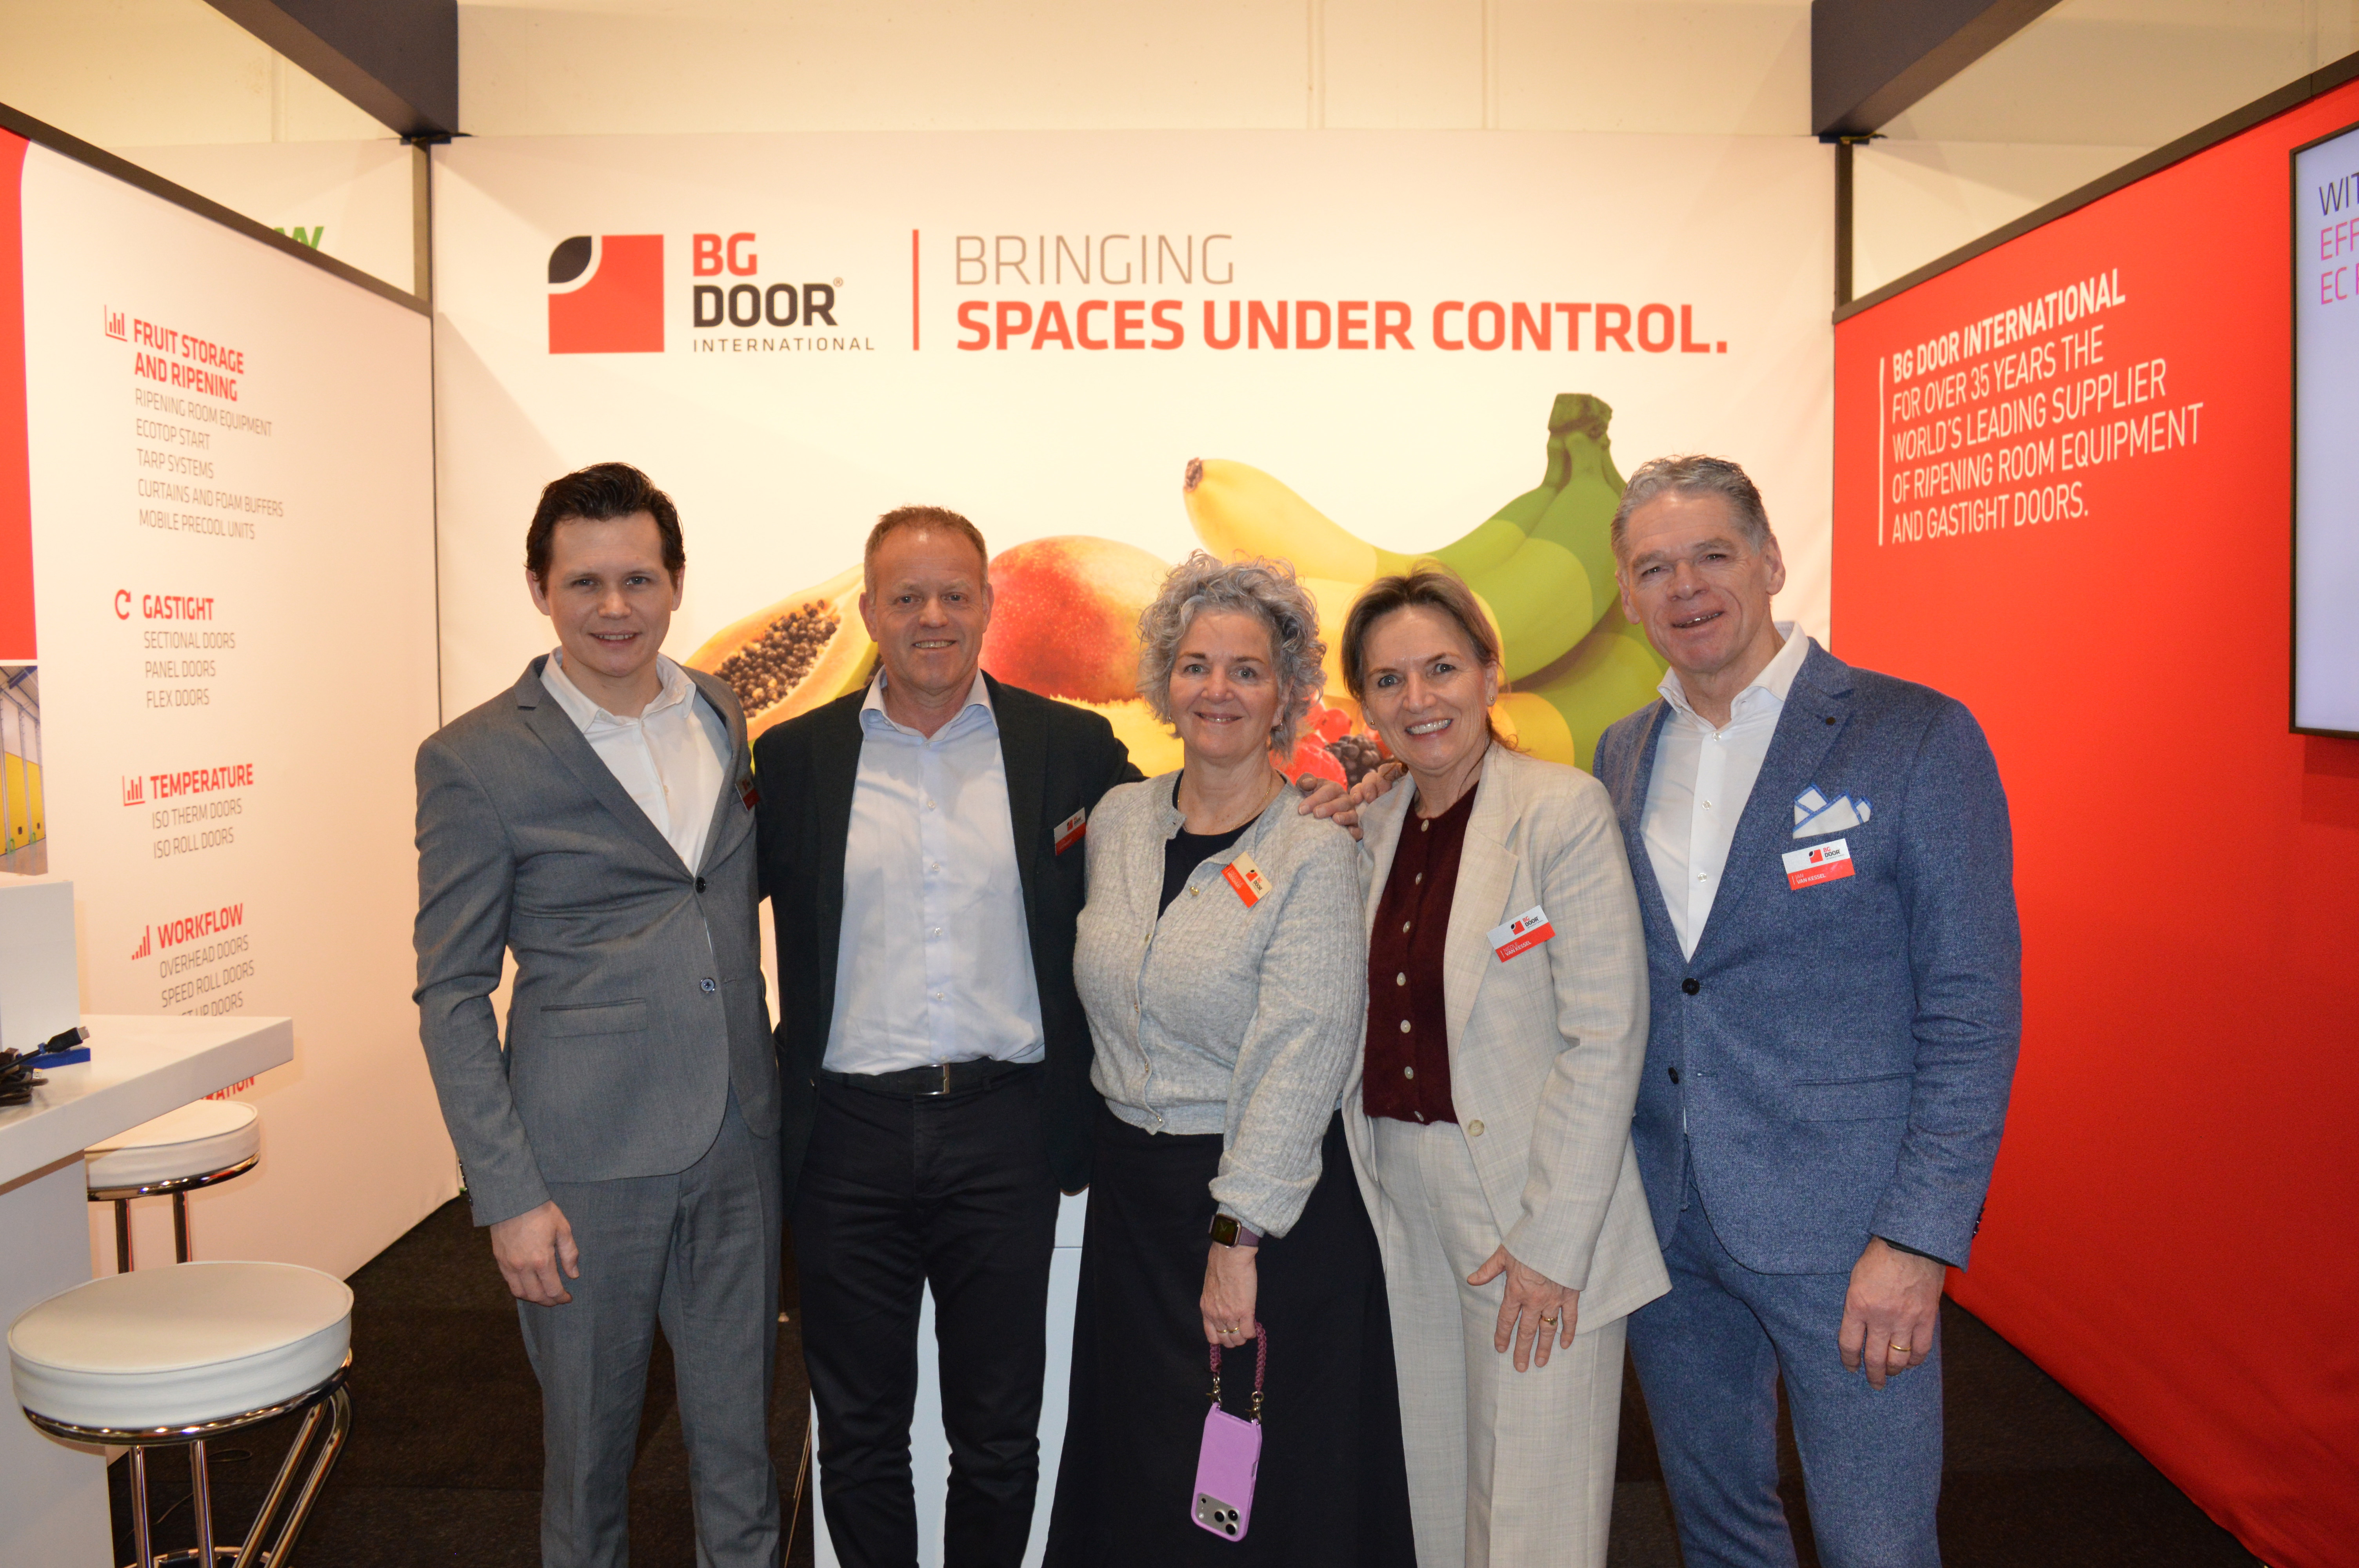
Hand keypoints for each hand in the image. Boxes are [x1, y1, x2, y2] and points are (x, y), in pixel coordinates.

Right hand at [490, 1200, 579, 1305]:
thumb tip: (573, 1274)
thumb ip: (569, 1254)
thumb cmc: (541, 1212)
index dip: (561, 1298)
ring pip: (520, 1293)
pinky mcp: (499, 1260)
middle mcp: (523, 1267)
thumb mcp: (563, 1229)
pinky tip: (529, 1286)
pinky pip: (509, 1283)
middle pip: (536, 1296)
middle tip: (557, 1299)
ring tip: (544, 1296)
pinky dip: (520, 1289)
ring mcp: (509, 1265)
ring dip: (533, 1299)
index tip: (567, 1298)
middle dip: (549, 1301)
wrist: (513, 1199)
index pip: (552, 1290)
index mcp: (542, 1260)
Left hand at [1201, 1242, 1258, 1348]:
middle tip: (1240, 1331)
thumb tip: (1223, 1306)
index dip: (1222, 1338)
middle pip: (1226, 1340)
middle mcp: (1216, 1315)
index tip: (1228, 1332)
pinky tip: (1254, 1326)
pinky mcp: (1244, 1311)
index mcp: (1206, 1309)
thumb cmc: (1220, 1265)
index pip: (1212, 1337)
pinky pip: (1249, 1332)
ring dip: (1243, 1336)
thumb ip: (1215, 1301)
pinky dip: (1252, 1332)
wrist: (1230, 1256)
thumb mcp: (1210, 1287)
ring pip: (1238, 1339)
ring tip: (1247, 1329)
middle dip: (1234, 1339)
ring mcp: (1230, 1315)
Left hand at [1296, 761, 1400, 841]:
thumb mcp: (1306, 786)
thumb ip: (1305, 781)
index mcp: (1334, 789)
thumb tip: (1307, 783)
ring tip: (1335, 819)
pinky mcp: (1354, 827)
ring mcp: (1351, 814)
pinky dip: (1356, 832)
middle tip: (1316, 813)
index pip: (1327, 792)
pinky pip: (1358, 830)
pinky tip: (1350, 834)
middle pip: (1341, 803)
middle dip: (1329, 808)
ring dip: (1345, 817)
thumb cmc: (1310, 796)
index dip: (1314, 800)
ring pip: (1352, 815)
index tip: (1301, 809)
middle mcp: (1345, 800)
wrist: (1316, 810)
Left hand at [1468, 1245, 1578, 1370]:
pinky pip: (1570, 1318)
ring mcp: (1554, 1299)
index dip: (1502, 1335)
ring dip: (1544, 1347)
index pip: (1506, 1319)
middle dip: (1522, 1350)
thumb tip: (1471, 1280)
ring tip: (1540, 1362)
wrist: (1557, 1234)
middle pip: (1527, 1331)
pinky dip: (1568, 1332)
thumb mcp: (1503, 1253)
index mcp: (1516, 1291)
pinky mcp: (1570, 1295)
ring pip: (1547, 1329)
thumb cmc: (1528, 1241)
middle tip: (1520, 1367)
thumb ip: (1488, 1270)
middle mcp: (1534, 1300)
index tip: (1500, 1349)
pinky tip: (1565, 1345)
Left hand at [1839, 1237, 1944, 1387]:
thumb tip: (1858, 1326)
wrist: (1911, 1242)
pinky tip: (1910, 1361)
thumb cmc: (1879, 1255)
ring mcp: (1905, 1320)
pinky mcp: (1926, 1318)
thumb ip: (1856, 1304)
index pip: (1849, 1344)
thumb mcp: (1856, 1278)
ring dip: (1893, 1371)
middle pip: (1874, 1359)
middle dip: (1873, 1375)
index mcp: (1857, 1306)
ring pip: (1898, 1359)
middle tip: (1873, 1383)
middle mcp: (1880, 1318)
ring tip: (1891, 1374)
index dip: (1849, 1361)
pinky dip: (1915, 1359)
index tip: (1851, 1368)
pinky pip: (1921, 1349)